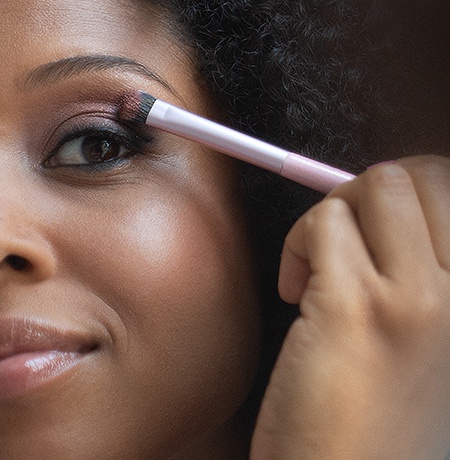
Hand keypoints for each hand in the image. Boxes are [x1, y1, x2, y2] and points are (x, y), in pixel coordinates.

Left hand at [251, 155, 449, 458]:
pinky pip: (323, 222)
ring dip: (330, 216)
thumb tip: (380, 206)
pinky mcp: (355, 307)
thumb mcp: (424, 338)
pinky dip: (298, 242)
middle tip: (343, 241)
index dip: (402, 194)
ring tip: (318, 269)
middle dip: (366, 196)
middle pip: (416, 175)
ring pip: (371, 186)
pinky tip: (295, 291)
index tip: (372, 222)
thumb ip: (416, 269)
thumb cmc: (375, 412)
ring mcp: (413, 298)